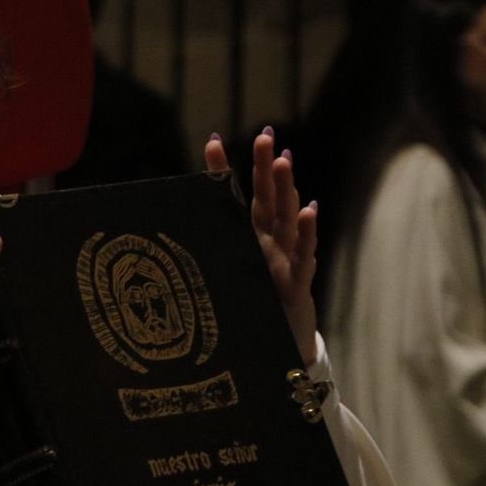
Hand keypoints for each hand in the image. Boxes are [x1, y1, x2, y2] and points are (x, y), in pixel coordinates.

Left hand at [205, 128, 318, 363]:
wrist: (279, 350)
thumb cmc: (253, 309)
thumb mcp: (229, 279)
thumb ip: (212, 251)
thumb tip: (178, 234)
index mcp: (250, 240)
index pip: (238, 199)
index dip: (225, 172)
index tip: (212, 141)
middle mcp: (270, 245)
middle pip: (269, 199)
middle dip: (267, 168)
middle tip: (264, 135)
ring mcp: (286, 260)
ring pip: (287, 220)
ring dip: (286, 190)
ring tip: (284, 160)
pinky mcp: (297, 283)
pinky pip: (303, 255)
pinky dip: (306, 233)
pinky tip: (307, 211)